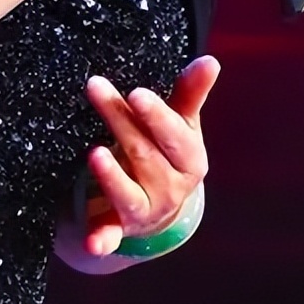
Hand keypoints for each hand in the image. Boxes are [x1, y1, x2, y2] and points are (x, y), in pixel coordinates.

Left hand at [80, 55, 219, 256]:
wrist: (161, 207)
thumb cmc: (168, 152)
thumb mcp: (182, 124)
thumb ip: (190, 93)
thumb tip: (211, 60)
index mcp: (190, 159)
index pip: (173, 135)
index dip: (155, 115)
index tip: (136, 94)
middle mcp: (172, 188)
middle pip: (143, 153)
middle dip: (120, 120)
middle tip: (96, 88)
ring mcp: (147, 210)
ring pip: (128, 193)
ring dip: (112, 176)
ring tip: (94, 154)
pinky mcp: (121, 228)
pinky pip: (111, 235)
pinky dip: (102, 239)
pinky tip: (92, 243)